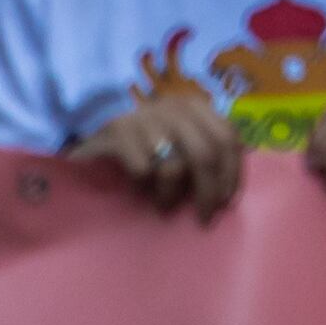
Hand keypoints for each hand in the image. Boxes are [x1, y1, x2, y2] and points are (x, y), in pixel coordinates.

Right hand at [69, 86, 242, 218]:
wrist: (93, 139)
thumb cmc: (145, 148)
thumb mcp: (179, 144)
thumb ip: (204, 154)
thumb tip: (230, 191)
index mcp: (194, 107)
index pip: (228, 137)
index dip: (232, 172)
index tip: (226, 202)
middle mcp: (172, 106)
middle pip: (205, 154)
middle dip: (207, 192)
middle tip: (203, 218)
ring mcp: (145, 116)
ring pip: (174, 166)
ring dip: (170, 195)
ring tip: (163, 206)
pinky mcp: (118, 129)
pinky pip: (143, 170)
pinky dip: (143, 188)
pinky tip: (137, 190)